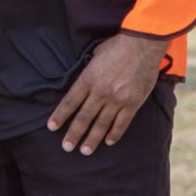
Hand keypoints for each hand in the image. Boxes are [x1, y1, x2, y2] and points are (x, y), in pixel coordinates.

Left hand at [47, 33, 168, 154]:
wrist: (143, 44)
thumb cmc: (118, 45)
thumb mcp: (95, 54)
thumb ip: (89, 70)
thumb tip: (84, 80)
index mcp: (88, 78)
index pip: (70, 102)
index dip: (60, 116)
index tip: (52, 127)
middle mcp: (100, 92)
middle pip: (84, 117)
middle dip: (74, 134)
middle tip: (66, 147)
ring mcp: (117, 99)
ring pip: (101, 124)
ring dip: (92, 139)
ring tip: (84, 151)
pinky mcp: (133, 103)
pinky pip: (122, 123)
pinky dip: (114, 134)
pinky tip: (108, 142)